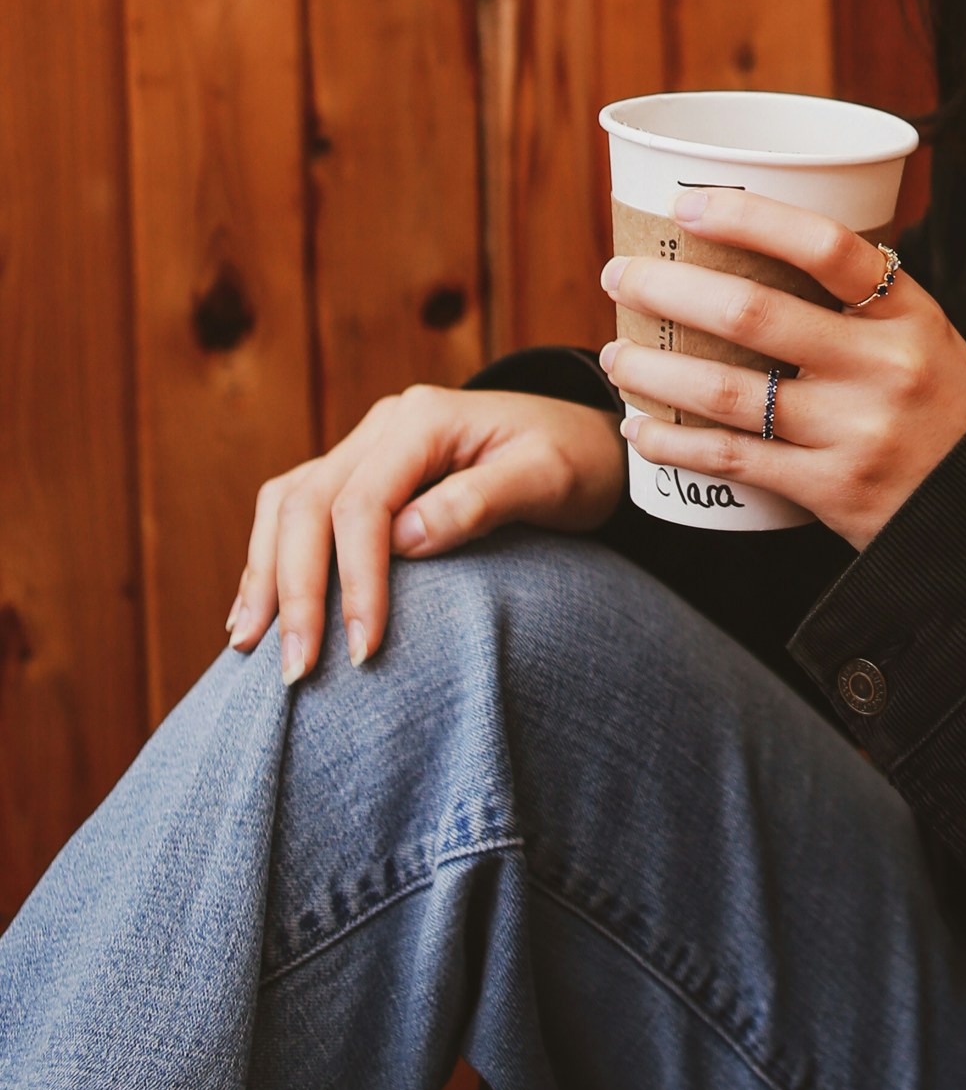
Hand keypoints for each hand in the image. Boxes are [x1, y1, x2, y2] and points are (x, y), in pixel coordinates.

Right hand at [225, 388, 626, 682]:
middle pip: (308, 504)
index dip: (355, 580)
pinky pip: (296, 510)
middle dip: (295, 590)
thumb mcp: (549, 478)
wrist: (590, 441)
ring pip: (287, 505)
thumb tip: (404, 540)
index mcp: (425, 419)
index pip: (364, 503)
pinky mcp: (363, 475)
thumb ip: (480, 501)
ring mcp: (367, 447)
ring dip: (265, 574)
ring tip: (250, 646)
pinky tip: (257, 611)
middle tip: (294, 670)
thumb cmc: (576, 462)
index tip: (364, 650)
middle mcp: (384, 426)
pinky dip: (271, 558)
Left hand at [599, 192, 965, 549]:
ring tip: (616, 355)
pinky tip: (640, 428)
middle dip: (669, 289)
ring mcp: (855, 429)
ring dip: (655, 369)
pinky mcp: (830, 487)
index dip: (750, 218)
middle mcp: (883, 365)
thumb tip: (759, 248)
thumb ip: (860, 302)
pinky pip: (732, 459)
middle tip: (621, 277)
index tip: (689, 207)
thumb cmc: (943, 408)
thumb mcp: (927, 336)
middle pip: (753, 314)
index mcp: (910, 312)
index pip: (826, 246)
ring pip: (726, 390)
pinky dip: (675, 441)